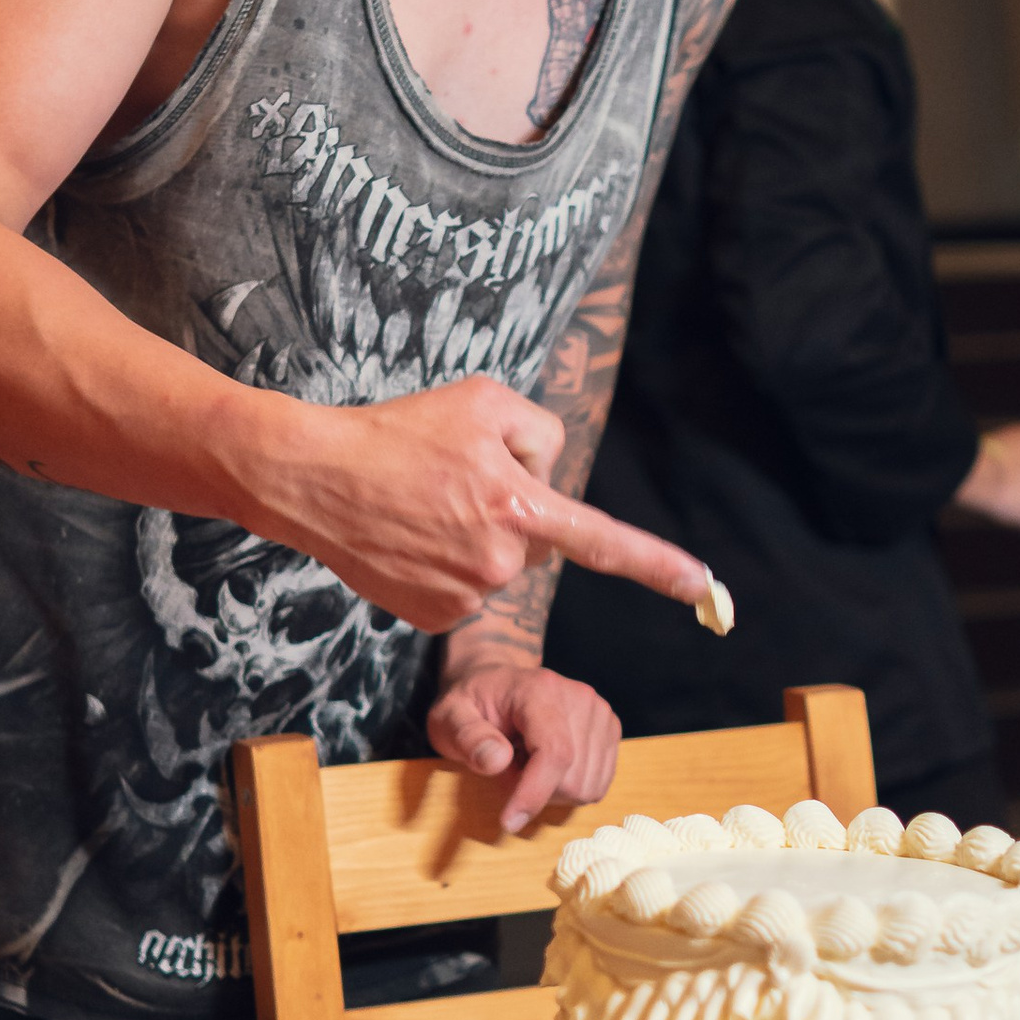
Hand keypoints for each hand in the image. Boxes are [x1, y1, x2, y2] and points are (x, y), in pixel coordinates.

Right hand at [242, 376, 710, 633]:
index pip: (605, 543)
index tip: (708, 589)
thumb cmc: (399, 430)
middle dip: (512, 512)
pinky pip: (465, 591)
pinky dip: (444, 567)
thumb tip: (552, 482)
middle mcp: (500, 562)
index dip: (661, 567)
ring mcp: (465, 596)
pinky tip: (407, 539)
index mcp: (520, 506)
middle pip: (539, 541)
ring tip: (420, 508)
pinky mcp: (433, 619)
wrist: (311, 478)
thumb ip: (541, 434)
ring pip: (500, 568)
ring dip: (474, 539)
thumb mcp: (483, 399)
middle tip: (451, 482)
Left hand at [428, 662, 622, 833]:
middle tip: (507, 768)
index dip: (535, 794)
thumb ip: (467, 737)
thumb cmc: (471, 703)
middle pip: (572, 778)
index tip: (509, 822)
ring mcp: (600, 714)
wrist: (496, 682)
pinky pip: (596, 784)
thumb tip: (497, 760)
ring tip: (526, 762)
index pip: (554, 752)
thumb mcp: (449, 718)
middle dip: (535, 790)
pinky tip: (546, 765)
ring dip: (551, 790)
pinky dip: (568, 786)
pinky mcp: (609, 730)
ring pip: (586, 787)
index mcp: (540, 690)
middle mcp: (580, 698)